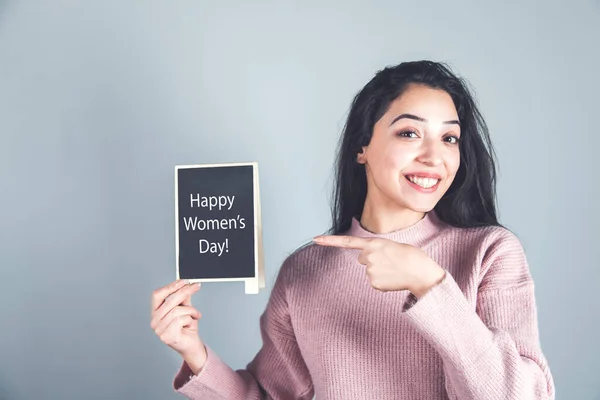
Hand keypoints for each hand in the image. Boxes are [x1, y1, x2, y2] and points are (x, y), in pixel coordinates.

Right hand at [151, 279, 206, 373]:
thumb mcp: (186, 309)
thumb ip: (184, 298)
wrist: (192, 345)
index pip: (157, 295)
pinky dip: (189, 319)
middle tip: (196, 286)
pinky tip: (190, 324)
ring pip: (177, 310)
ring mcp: (159, 330)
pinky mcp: (166, 336)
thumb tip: (186, 285)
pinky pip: (180, 319)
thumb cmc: (187, 328)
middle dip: (185, 291)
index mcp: (156, 312)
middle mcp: (155, 321)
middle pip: (169, 300)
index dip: (170, 286)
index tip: (184, 281)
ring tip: (195, 315)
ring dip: (191, 311)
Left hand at [313, 235, 444, 296]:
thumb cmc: (411, 256)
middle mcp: (368, 256)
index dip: (329, 241)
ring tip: (395, 269)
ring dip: (380, 271)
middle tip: (390, 260)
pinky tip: (393, 278)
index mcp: (373, 243)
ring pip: (369, 271)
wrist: (421, 272)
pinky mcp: (373, 283)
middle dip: (373, 259)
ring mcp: (369, 271)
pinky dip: (383, 281)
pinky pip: (374, 282)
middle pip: (363, 259)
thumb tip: (367, 263)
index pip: (347, 241)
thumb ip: (377, 250)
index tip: (314, 239)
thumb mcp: (392, 246)